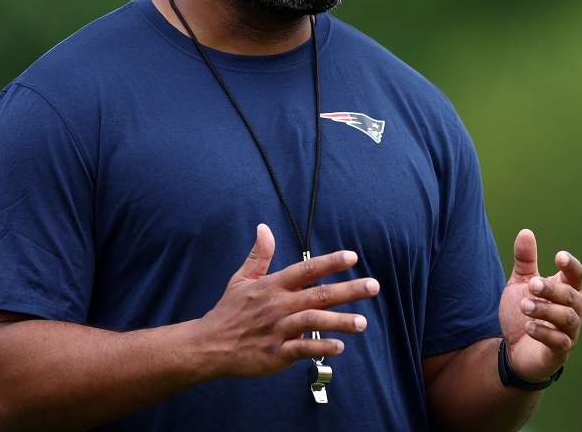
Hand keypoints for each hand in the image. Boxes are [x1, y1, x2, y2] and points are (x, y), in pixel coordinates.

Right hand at [193, 224, 380, 378]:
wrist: (208, 345)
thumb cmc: (228, 312)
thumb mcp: (241, 280)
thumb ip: (259, 255)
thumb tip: (264, 228)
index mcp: (272, 286)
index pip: (306, 269)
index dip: (329, 262)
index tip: (352, 256)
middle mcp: (278, 305)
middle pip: (318, 294)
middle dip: (348, 290)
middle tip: (373, 286)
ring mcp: (277, 330)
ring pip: (313, 321)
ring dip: (339, 321)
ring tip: (362, 322)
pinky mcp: (275, 353)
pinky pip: (302, 348)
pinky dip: (320, 347)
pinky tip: (339, 346)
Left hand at [498, 228, 581, 382]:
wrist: (514, 350)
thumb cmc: (524, 313)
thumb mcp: (521, 284)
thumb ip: (525, 261)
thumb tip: (525, 231)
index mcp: (567, 289)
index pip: (576, 275)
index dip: (571, 266)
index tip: (559, 257)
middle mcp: (574, 310)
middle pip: (572, 296)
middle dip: (552, 289)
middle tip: (531, 284)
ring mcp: (569, 332)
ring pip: (567, 318)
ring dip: (546, 310)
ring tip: (525, 305)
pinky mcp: (560, 352)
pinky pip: (559, 341)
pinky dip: (545, 333)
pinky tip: (529, 326)